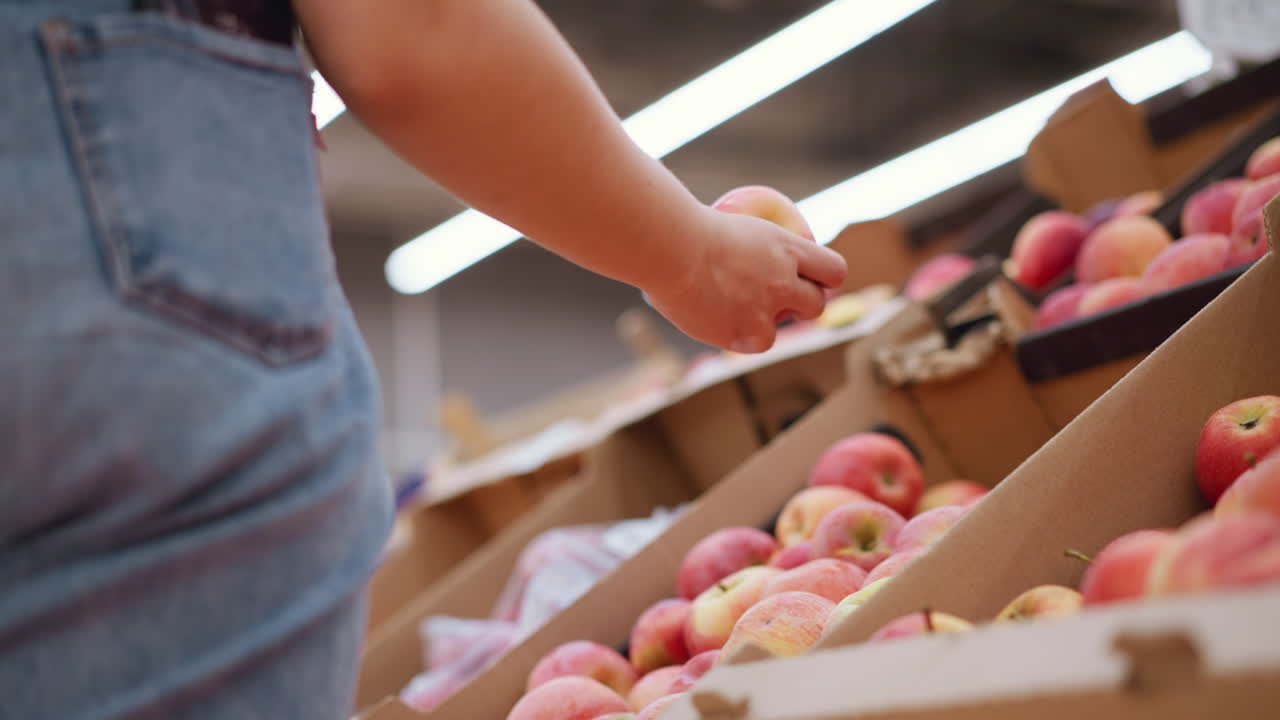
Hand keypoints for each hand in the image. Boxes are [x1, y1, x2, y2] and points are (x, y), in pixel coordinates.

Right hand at [644, 207, 846, 352]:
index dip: (825, 278)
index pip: (833, 269)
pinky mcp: (742, 334)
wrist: (670, 248)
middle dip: (804, 305)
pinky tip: (717, 322)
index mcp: (787, 248)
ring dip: (765, 324)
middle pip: (817, 304)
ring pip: (780, 330)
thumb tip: (738, 255)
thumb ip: (745, 249)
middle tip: (785, 303)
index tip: (811, 279)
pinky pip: (749, 342)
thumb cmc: (685, 228)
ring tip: (738, 312)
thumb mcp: (728, 228)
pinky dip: (737, 336)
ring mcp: (764, 310)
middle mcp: (783, 281)